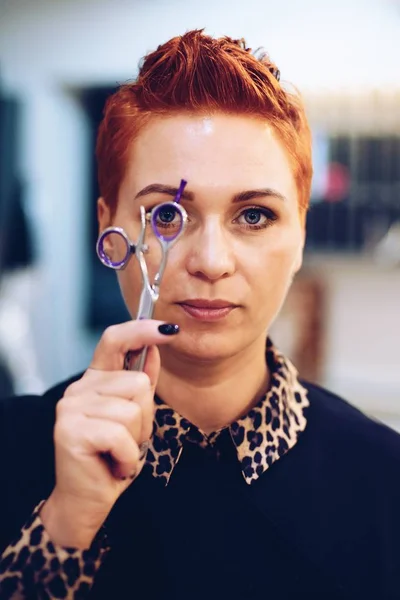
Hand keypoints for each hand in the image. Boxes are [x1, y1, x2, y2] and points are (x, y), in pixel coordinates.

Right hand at [40, 319, 177, 547]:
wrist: (87, 500)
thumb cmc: (112, 457)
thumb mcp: (135, 417)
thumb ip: (141, 382)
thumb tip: (155, 348)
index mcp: (95, 380)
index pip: (114, 339)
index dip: (142, 329)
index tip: (169, 330)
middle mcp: (78, 388)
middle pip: (137, 383)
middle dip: (145, 417)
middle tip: (128, 440)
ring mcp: (71, 408)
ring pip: (132, 409)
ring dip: (136, 439)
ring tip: (120, 453)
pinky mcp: (70, 431)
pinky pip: (122, 435)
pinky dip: (128, 456)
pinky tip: (114, 465)